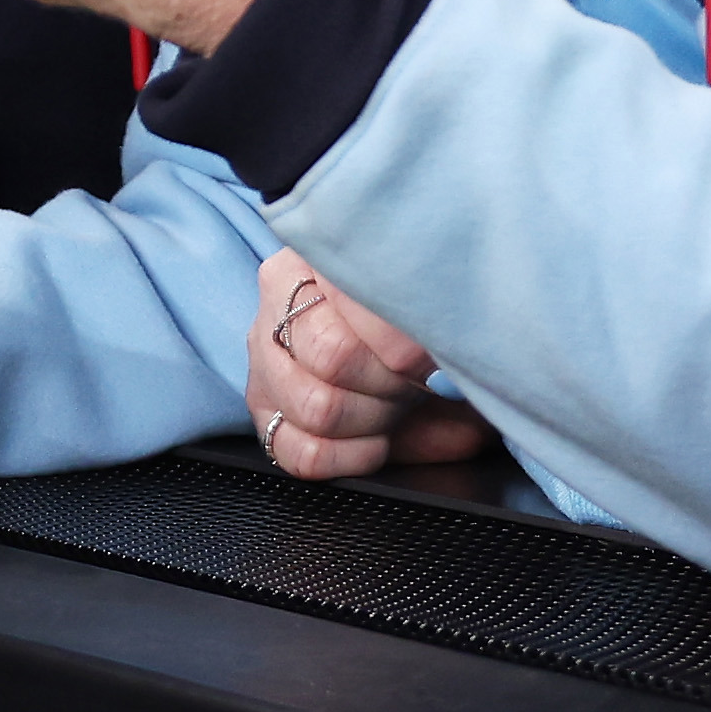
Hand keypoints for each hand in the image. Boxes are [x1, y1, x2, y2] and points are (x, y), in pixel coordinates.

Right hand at [245, 250, 490, 478]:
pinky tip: (375, 441)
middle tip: (415, 383)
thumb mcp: (440, 313)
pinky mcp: (261, 407)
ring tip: (396, 408)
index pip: (350, 296)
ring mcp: (265, 354)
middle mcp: (279, 298)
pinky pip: (300, 452)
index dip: (403, 341)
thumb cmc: (423, 326)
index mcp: (321, 253)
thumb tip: (448, 374)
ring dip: (374, 420)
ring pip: (316, 406)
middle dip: (391, 383)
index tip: (434, 359)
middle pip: (332, 355)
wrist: (409, 353)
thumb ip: (444, 328)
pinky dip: (350, 458)